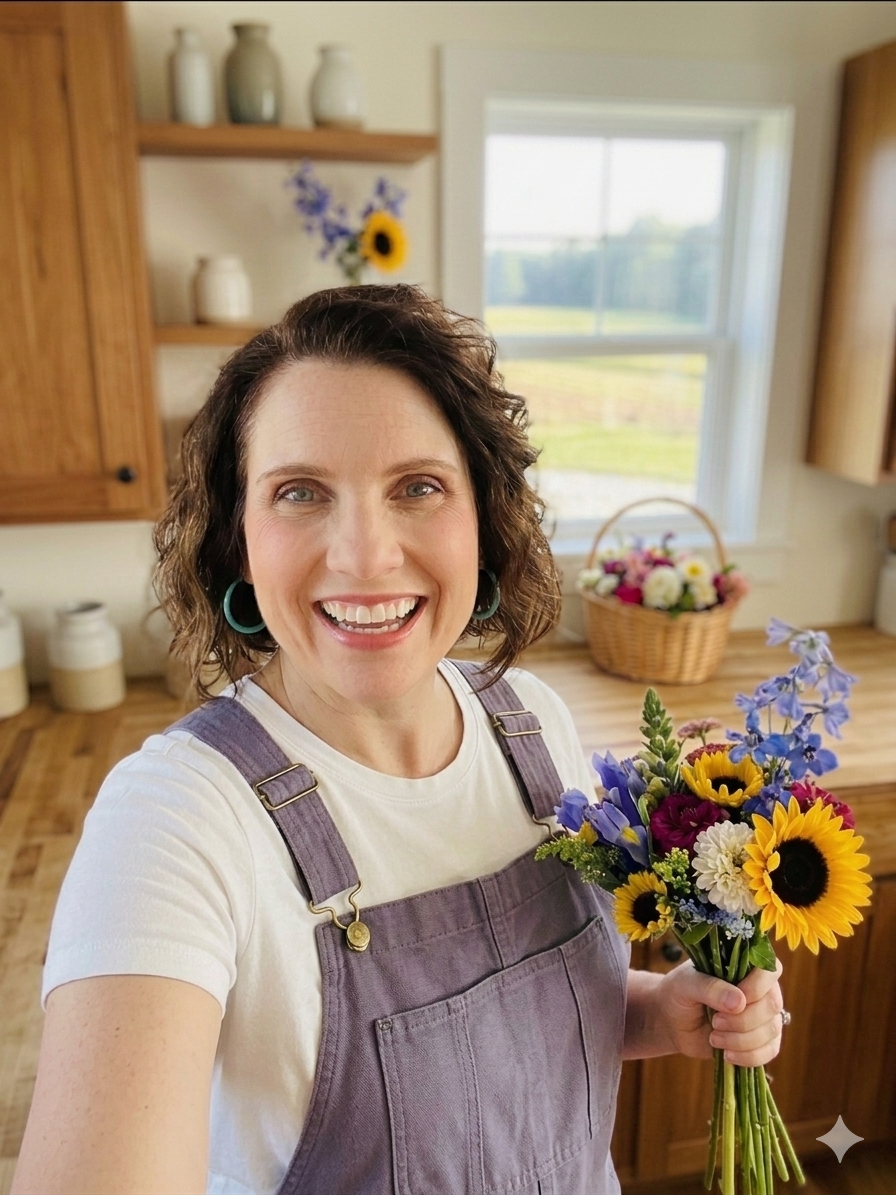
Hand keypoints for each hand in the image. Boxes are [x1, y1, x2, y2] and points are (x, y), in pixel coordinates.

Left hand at [656, 957, 784, 1066]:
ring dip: (741, 1040)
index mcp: (744, 966)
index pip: (770, 970)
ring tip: (713, 1037)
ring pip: (771, 1030)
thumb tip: (740, 1002)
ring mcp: (763, 1016)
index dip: (757, 987)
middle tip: (715, 1022)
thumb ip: (711, 988)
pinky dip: (749, 1056)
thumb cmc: (679, 994)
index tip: (735, 1001)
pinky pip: (770, 1051)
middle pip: (772, 1005)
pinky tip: (726, 1054)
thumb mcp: (687, 984)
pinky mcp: (761, 1041)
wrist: (672, 1022)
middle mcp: (760, 989)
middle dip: (743, 1020)